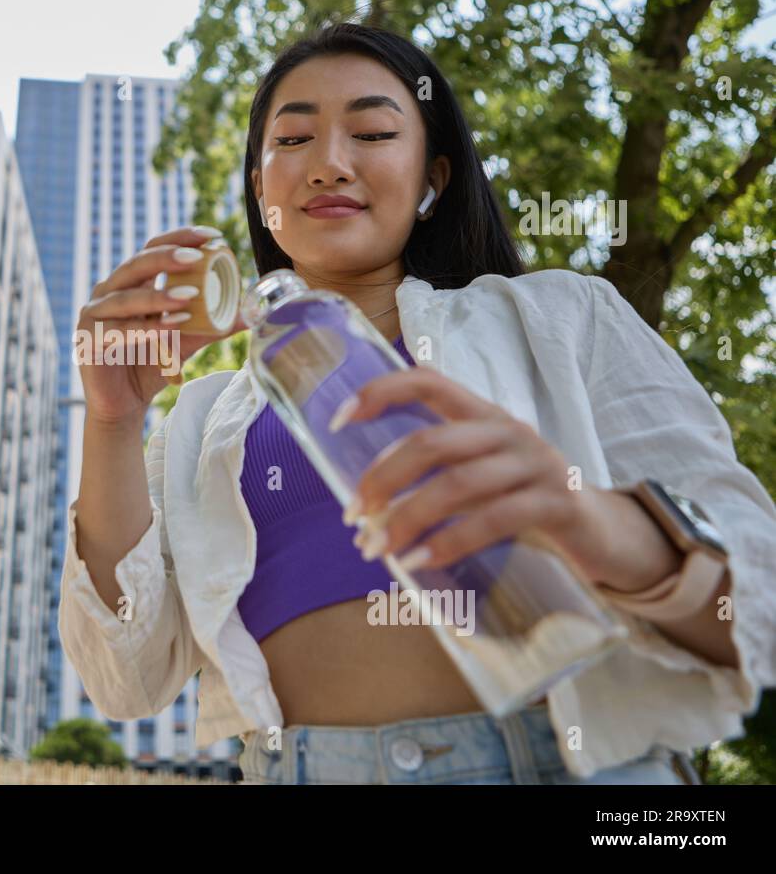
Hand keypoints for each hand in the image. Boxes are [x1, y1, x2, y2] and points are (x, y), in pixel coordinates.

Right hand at [75, 227, 246, 426]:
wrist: (124, 404)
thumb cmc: (150, 366)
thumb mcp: (185, 341)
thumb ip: (211, 326)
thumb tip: (249, 315)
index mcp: (132, 284)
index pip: (152, 249)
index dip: (179, 238)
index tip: (211, 236)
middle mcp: (110, 292)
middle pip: (136, 265)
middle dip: (166, 258)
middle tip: (196, 257)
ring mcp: (95, 315)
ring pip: (127, 298)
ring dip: (159, 296)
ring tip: (190, 296)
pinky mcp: (88, 340)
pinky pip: (119, 331)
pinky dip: (145, 328)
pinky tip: (170, 327)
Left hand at [341, 366, 619, 582]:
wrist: (606, 534)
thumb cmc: (524, 503)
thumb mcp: (482, 476)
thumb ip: (437, 476)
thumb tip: (366, 512)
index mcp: (484, 416)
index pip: (429, 381)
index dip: (381, 392)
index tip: (337, 420)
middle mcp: (510, 431)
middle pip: (432, 443)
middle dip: (383, 479)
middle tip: (354, 517)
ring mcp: (537, 465)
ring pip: (458, 484)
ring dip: (408, 517)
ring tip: (377, 549)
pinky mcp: (558, 504)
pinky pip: (494, 520)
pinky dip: (450, 542)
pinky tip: (419, 561)